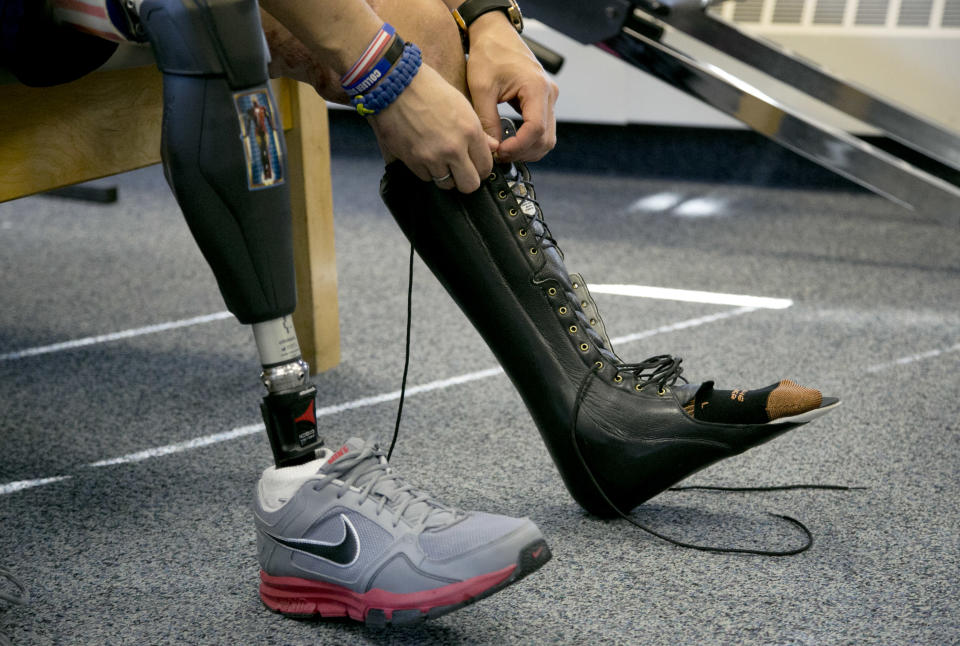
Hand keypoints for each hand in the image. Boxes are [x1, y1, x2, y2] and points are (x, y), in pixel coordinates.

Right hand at [368, 64, 498, 192]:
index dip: (482, 168)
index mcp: (470, 131)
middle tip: (461, 170)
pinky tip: (424, 154)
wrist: (394, 85)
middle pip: (469, 185)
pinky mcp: (413, 161)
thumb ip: (478, 132)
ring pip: (446, 184)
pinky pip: (426, 177)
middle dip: (466, 180)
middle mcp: (453, 148)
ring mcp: (432, 157)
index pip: (485, 167)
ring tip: (440, 159)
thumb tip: (492, 147)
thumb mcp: (460, 104)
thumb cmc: (428, 89)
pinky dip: (426, 170)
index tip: (476, 165)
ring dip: (445, 175)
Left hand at [465, 14, 558, 162]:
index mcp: (536, 88)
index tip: (499, 153)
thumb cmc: (489, 54)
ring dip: (528, 150)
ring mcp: (549, 97)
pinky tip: (511, 142)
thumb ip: (487, 121)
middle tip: (500, 156)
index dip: (518, 147)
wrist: (495, 34)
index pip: (536, 130)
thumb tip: (492, 149)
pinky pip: (543, 129)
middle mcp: (548, 93)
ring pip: (547, 138)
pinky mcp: (543, 100)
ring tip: (504, 151)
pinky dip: (529, 141)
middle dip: (523, 153)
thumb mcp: (482, 89)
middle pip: (546, 139)